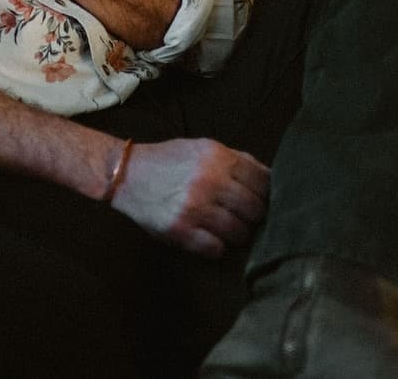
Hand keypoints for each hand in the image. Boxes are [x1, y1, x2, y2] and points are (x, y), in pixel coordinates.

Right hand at [110, 138, 269, 257]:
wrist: (125, 174)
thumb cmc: (167, 161)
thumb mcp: (201, 148)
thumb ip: (235, 160)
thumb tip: (272, 179)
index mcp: (218, 157)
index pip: (265, 182)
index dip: (265, 194)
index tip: (257, 200)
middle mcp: (210, 180)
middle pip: (256, 210)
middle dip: (252, 216)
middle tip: (241, 217)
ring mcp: (195, 207)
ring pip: (240, 233)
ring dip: (235, 234)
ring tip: (222, 229)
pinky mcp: (180, 230)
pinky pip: (216, 249)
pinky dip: (215, 247)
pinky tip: (206, 238)